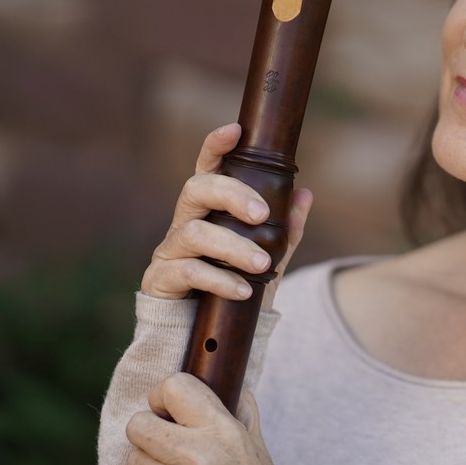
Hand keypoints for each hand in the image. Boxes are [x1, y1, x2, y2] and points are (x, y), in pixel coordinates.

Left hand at [126, 373, 291, 464]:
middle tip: (168, 444)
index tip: (170, 409)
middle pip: (138, 425)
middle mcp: (196, 457)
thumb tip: (221, 377)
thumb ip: (238, 410)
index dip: (165, 396)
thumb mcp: (257, 447)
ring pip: (134, 461)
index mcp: (223, 431)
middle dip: (150, 433)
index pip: (173, 388)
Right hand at [141, 123, 313, 309]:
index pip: (207, 168)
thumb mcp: (268, 258)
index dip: (215, 146)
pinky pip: (188, 271)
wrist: (206, 334)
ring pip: (194, 233)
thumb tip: (304, 194)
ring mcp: (170, 249)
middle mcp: (185, 221)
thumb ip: (285, 229)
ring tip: (263, 265)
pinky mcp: (161, 278)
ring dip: (234, 247)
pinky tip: (243, 290)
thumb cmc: (235, 283)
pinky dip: (220, 279)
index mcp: (209, 209)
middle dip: (232, 195)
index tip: (235, 130)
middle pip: (196, 189)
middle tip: (263, 214)